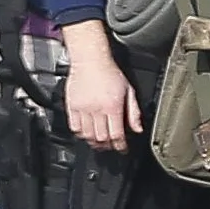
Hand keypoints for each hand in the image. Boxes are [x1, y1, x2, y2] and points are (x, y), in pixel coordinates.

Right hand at [60, 20, 139, 151]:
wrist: (90, 60)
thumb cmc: (110, 73)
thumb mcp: (129, 91)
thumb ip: (134, 112)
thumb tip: (138, 128)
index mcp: (113, 106)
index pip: (117, 134)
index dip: (120, 145)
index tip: (122, 148)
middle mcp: (97, 109)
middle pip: (101, 138)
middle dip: (107, 146)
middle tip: (110, 147)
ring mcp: (83, 108)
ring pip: (87, 134)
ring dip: (93, 142)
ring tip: (98, 142)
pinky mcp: (71, 106)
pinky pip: (74, 126)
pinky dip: (80, 133)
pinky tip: (86, 132)